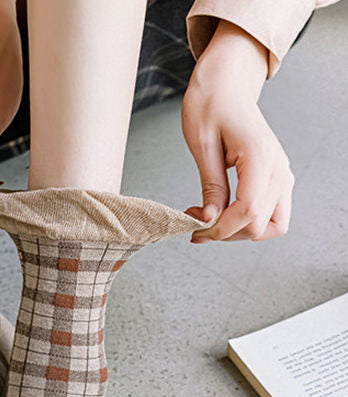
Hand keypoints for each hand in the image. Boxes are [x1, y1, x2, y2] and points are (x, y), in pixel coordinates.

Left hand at [181, 20, 294, 242]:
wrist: (226, 83)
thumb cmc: (210, 105)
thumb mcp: (202, 145)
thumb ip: (211, 185)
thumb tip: (210, 219)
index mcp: (261, 157)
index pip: (249, 212)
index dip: (221, 228)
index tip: (195, 228)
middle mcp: (278, 168)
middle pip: (261, 226)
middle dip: (227, 232)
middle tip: (196, 222)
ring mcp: (280, 173)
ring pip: (272, 225)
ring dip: (239, 231)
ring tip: (208, 219)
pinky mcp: (275, 177)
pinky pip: (269, 213)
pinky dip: (245, 221)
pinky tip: (219, 212)